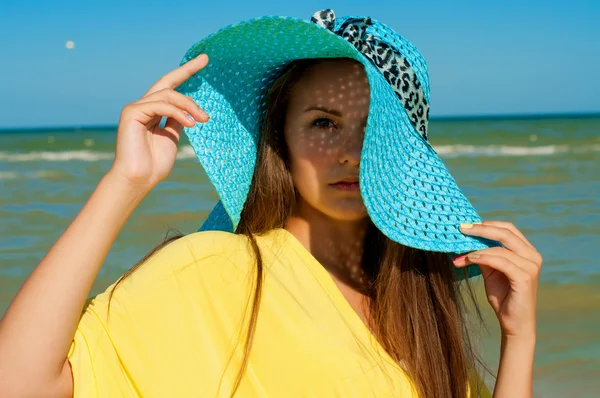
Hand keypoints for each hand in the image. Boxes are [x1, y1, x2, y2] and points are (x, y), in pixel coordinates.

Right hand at [109, 54, 209, 191]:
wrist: (139, 179)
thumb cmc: (154, 164)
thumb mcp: (172, 138)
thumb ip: (177, 121)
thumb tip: (189, 111)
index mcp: (153, 112)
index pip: (170, 88)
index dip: (185, 73)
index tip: (203, 61)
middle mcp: (143, 106)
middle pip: (167, 82)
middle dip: (187, 69)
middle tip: (205, 59)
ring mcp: (136, 108)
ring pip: (168, 94)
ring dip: (189, 105)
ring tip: (203, 119)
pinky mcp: (131, 112)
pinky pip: (161, 105)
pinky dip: (178, 112)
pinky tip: (191, 123)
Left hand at [453, 221, 542, 339]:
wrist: (514, 324)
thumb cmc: (503, 297)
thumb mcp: (491, 271)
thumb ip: (483, 255)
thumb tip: (466, 240)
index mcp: (527, 251)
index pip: (508, 228)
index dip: (487, 224)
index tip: (466, 225)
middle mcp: (533, 256)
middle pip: (505, 232)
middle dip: (481, 229)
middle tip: (461, 228)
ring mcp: (531, 266)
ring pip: (499, 248)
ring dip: (476, 248)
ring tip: (460, 254)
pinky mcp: (525, 277)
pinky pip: (500, 261)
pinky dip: (483, 257)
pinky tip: (469, 258)